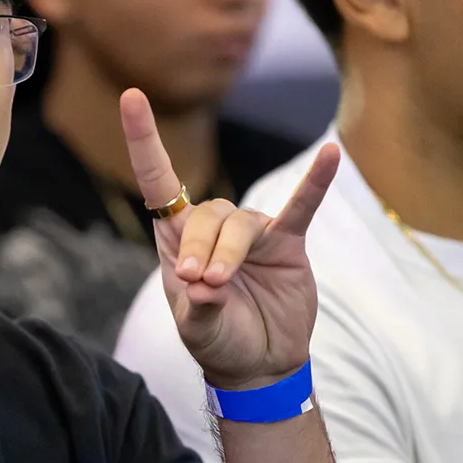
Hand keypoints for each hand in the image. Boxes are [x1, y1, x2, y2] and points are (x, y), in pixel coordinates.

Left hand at [120, 88, 339, 390]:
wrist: (258, 364)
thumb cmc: (218, 341)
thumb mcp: (196, 331)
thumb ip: (198, 310)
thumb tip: (204, 286)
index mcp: (177, 240)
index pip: (159, 181)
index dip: (144, 140)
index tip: (132, 97)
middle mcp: (213, 228)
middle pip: (205, 214)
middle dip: (201, 249)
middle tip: (203, 285)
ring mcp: (252, 232)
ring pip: (240, 225)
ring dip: (230, 253)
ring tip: (222, 286)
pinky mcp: (288, 242)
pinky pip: (300, 207)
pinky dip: (314, 183)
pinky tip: (330, 155)